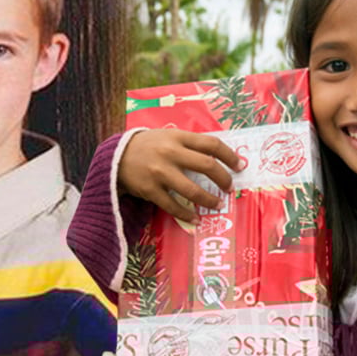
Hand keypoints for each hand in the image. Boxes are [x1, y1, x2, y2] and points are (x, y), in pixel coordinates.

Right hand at [119, 129, 244, 222]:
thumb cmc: (150, 146)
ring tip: (217, 205)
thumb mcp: (169, 136)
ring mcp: (160, 172)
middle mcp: (170, 153)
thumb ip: (191, 144)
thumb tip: (220, 157)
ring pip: (192, 190)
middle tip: (230, 188)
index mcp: (178, 137)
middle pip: (207, 166)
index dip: (230, 156)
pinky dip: (187, 215)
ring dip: (209, 200)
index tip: (240, 166)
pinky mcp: (150, 190)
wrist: (116, 156)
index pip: (212, 144)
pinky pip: (173, 206)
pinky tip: (196, 219)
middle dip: (224, 179)